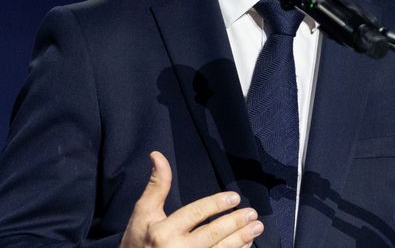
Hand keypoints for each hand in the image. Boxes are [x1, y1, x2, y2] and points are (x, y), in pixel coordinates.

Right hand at [120, 151, 263, 247]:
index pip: (195, 214)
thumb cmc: (137, 239)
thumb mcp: (143, 211)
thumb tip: (158, 155)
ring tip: (256, 228)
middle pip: (212, 234)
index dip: (216, 205)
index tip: (234, 197)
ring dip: (240, 240)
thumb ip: (156, 185)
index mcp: (163, 232)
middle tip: (252, 213)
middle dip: (235, 223)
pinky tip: (246, 246)